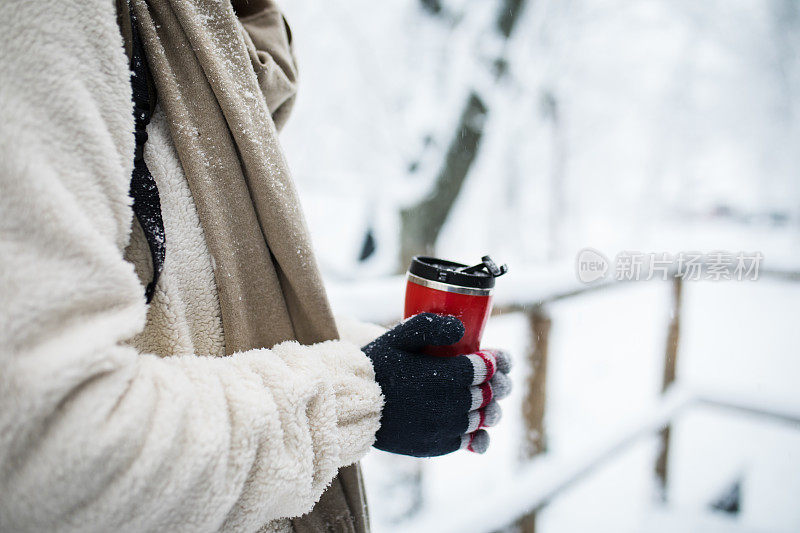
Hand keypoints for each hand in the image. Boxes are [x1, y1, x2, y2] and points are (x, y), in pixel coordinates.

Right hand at [362, 313, 511, 456]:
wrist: (350, 406)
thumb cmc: (376, 366)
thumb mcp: (398, 336)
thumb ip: (430, 327)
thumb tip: (462, 328)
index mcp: (439, 375)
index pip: (482, 369)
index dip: (497, 362)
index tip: (502, 358)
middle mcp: (444, 404)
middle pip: (486, 395)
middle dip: (499, 384)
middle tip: (503, 379)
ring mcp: (440, 428)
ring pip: (481, 419)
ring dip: (492, 409)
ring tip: (492, 403)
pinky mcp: (433, 446)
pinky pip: (466, 442)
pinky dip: (478, 436)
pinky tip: (480, 430)